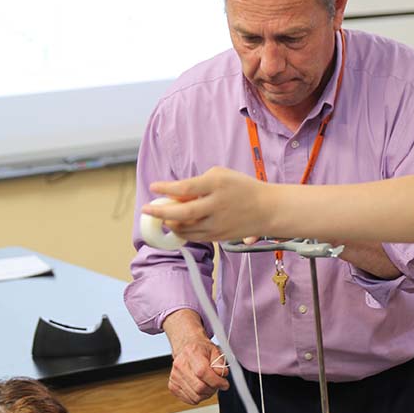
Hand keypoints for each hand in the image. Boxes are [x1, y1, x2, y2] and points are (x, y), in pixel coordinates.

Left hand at [146, 167, 274, 242]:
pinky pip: (194, 237)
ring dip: (170, 224)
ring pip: (185, 229)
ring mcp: (217, 224)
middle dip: (160, 212)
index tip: (153, 187)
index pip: (185, 187)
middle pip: (182, 213)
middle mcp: (216, 205)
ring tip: (162, 218)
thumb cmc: (242, 188)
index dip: (166, 188)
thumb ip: (197, 183)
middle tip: (146, 209)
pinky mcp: (218, 237)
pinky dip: (181, 232)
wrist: (267, 209)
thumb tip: (174, 194)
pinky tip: (175, 226)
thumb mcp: (220, 176)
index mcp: (216, 185)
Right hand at [162, 309, 228, 404]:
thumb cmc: (200, 349)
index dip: (216, 381)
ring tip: (208, 385)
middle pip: (199, 387)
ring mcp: (174, 376)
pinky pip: (190, 400)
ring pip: (195, 397)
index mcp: (191, 353)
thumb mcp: (214, 350)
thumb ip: (220, 362)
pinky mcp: (172, 386)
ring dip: (206, 394)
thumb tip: (222, 374)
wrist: (185, 348)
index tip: (224, 384)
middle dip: (213, 389)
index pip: (202, 372)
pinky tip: (200, 388)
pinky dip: (198, 397)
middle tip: (217, 384)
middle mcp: (180, 365)